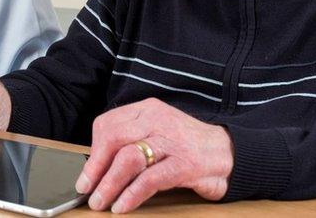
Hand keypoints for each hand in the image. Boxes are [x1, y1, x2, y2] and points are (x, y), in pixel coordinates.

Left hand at [75, 98, 232, 212]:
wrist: (229, 153)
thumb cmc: (187, 145)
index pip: (108, 124)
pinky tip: (123, 205)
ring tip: (101, 202)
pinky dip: (132, 194)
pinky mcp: (185, 164)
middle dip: (95, 168)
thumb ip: (131, 140)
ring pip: (129, 158)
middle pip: (114, 139)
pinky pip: (150, 179)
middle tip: (86, 189)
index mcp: (147, 110)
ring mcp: (172, 141)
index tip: (86, 174)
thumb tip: (98, 165)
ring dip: (109, 183)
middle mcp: (158, 120)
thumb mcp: (157, 131)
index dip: (93, 151)